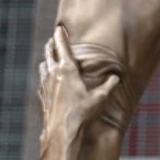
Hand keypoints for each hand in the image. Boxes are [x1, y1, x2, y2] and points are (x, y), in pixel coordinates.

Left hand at [36, 26, 117, 151]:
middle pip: (49, 52)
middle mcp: (54, 73)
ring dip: (46, 59)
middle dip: (51, 44)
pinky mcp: (41, 96)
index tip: (59, 27)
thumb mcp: (100, 98)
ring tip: (49, 57)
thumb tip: (117, 77)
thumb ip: (109, 85)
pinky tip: (48, 80)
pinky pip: (41, 80)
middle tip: (52, 39)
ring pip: (43, 65)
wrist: (61, 132)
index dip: (60, 35)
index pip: (62, 46)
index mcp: (67, 69)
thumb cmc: (82, 112)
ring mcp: (45, 84)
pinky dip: (45, 76)